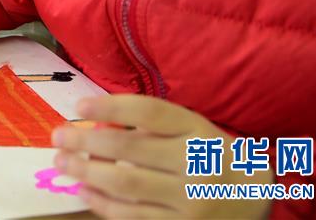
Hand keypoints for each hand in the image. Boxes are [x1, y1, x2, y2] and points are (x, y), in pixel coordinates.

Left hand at [51, 95, 272, 218]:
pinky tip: (85, 191)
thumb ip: (153, 125)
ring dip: (87, 172)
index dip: (112, 106)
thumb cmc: (212, 156)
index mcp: (198, 131)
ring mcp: (191, 200)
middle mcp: (197, 163)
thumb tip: (97, 124)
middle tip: (58, 136)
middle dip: (86, 142)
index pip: (151, 112)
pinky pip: (135, 216)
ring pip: (128, 184)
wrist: (258, 200)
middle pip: (132, 148)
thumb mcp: (193, 130)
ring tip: (62, 163)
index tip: (79, 106)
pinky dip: (104, 203)